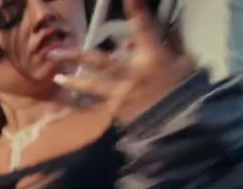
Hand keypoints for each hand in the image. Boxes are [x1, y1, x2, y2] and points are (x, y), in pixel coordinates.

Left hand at [51, 0, 197, 124]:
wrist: (179, 122)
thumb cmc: (184, 89)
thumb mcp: (186, 62)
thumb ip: (174, 45)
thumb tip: (170, 27)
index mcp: (151, 57)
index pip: (143, 29)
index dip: (136, 11)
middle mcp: (131, 74)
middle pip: (100, 61)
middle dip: (77, 56)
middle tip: (56, 52)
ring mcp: (121, 94)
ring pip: (92, 86)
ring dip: (74, 83)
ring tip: (57, 78)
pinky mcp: (117, 111)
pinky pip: (100, 104)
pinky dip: (88, 102)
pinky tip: (74, 101)